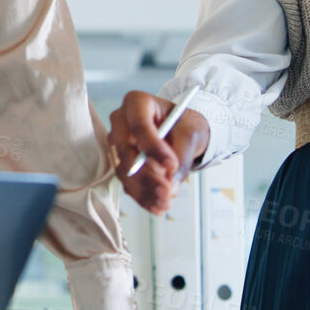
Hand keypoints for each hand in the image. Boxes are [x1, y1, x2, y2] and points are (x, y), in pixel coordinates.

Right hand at [109, 91, 209, 214]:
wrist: (182, 132)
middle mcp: (121, 122)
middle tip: (167, 191)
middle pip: (126, 149)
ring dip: (144, 190)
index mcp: (136, 102)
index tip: (172, 166)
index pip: (139, 125)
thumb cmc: (185, 124)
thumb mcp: (190, 133)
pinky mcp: (122, 164)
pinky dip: (143, 197)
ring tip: (165, 203)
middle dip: (147, 174)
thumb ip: (182, 156)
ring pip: (125, 170)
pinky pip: (128, 183)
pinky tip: (157, 206)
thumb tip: (170, 187)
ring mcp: (119, 144)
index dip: (153, 148)